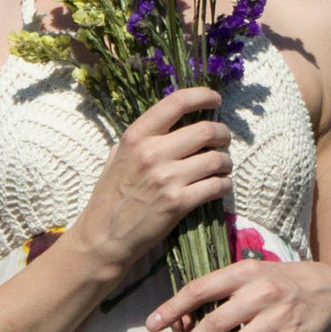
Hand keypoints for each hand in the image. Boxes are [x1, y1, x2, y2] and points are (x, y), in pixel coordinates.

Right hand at [73, 86, 235, 291]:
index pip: (176, 102)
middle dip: (223, 135)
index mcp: (137, 136)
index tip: (215, 99)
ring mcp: (167, 179)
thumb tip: (175, 120)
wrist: (104, 236)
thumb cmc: (111, 195)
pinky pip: (217, 186)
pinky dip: (224, 184)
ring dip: (226, 162)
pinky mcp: (178, 203)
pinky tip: (219, 186)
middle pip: (206, 130)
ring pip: (217, 159)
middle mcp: (152, 153)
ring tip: (222, 167)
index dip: (202, 95)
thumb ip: (144, 137)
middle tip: (224, 141)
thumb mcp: (119, 156)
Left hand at [144, 249, 330, 331]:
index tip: (152, 325)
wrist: (329, 291)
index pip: (200, 289)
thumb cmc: (280, 283)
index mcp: (242, 273)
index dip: (173, 307)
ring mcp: (278, 316)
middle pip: (215, 322)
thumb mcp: (251, 275)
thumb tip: (184, 315)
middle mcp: (259, 293)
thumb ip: (222, 290)